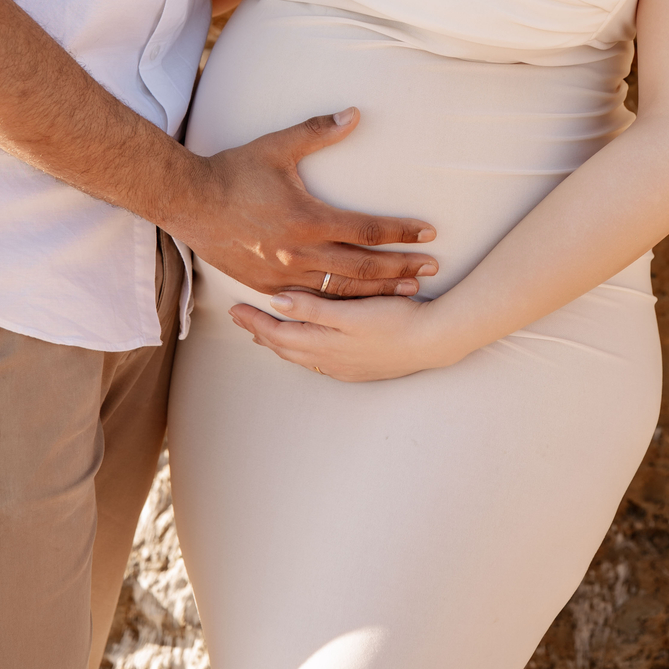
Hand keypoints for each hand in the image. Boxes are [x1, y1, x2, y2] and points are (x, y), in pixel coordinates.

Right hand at [174, 108, 437, 297]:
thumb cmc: (235, 171)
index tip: (429, 232)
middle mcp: (299, 254)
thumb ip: (318, 131)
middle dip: (401, 268)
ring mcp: (283, 276)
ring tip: (408, 291)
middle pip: (363, 268)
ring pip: (341, 291)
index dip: (400, 232)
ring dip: (378, 292)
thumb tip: (355, 113)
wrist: (189, 203)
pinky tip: (359, 306)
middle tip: (433, 268)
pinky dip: (341, 304)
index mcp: (307, 220)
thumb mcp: (278, 146)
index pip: (366, 230)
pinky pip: (313, 301)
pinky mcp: (268, 287)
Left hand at [230, 286, 452, 381]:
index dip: (255, 321)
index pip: (278, 334)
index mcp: (324, 345)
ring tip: (266, 332)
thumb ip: (313, 307)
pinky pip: (318, 359)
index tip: (234, 309)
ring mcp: (345, 366)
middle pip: (285, 347)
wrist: (434, 341)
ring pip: (301, 355)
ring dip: (281, 342)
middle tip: (241, 319)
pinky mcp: (359, 366)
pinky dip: (302, 348)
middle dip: (262, 332)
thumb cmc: (396, 322)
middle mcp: (329, 360)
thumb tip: (276, 301)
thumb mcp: (351, 312)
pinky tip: (305, 343)